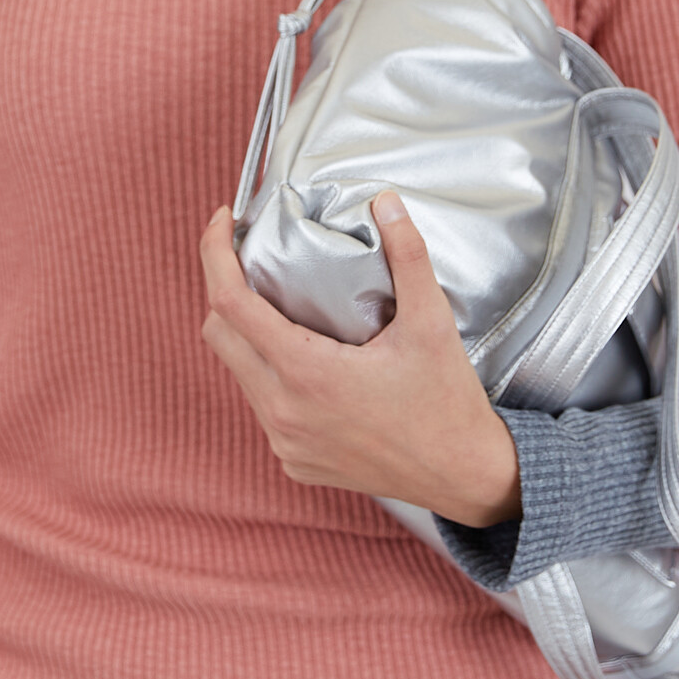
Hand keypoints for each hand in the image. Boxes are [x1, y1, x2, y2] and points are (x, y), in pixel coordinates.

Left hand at [199, 193, 522, 528]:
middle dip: (224, 289)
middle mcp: (284, 412)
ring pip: (238, 374)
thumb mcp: (432, 323)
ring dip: (248, 336)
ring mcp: (285, 443)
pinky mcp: (294, 463)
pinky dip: (270, 377)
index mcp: (308, 373)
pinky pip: (262, 409)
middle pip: (219, 336)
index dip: (215, 254)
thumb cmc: (448, 403)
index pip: (230, 303)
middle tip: (248, 259)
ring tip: (280, 306)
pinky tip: (304, 362)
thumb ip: (408, 256)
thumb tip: (387, 202)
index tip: (224, 222)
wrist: (464, 476)